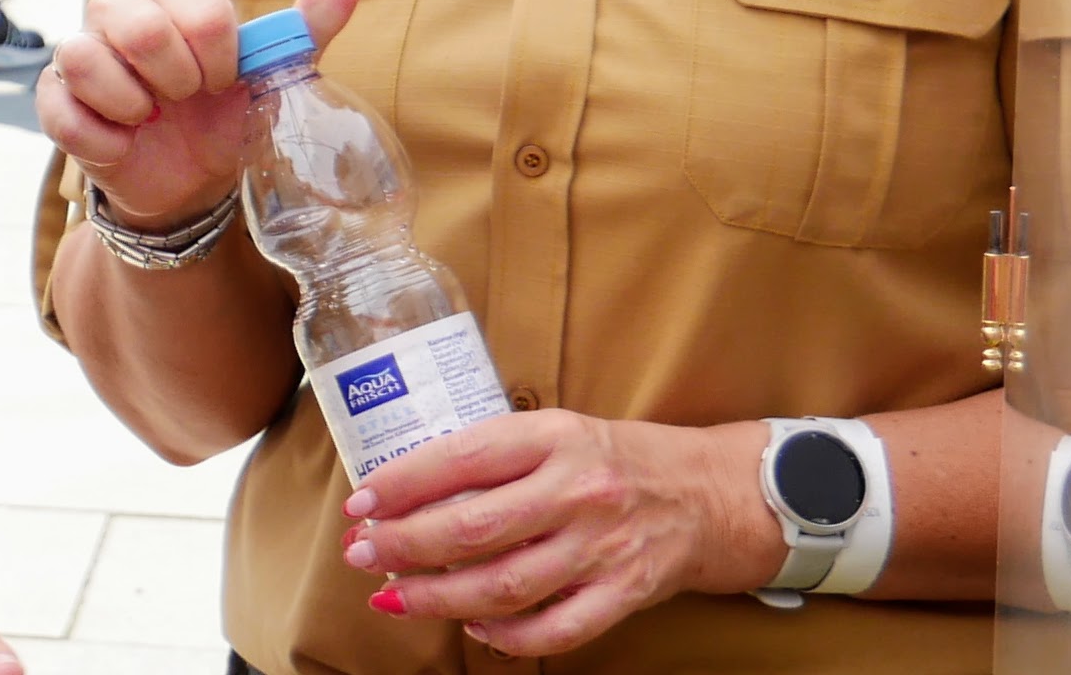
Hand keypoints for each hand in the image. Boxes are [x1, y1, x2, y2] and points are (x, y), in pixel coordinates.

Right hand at [36, 0, 362, 226]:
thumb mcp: (270, 71)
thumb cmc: (225, 111)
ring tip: (150, 119)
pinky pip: (62, 112)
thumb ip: (308, 20)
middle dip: (176, 79)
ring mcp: (77, 52)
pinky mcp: (54, 101)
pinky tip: (124, 143)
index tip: (223, 81)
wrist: (190, 178)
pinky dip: (103, 138)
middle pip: (139, 28)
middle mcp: (116, 10)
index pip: (199, 11)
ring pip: (84, 57)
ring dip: (132, 104)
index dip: (219, 59)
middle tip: (186, 99)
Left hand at [343, 410, 774, 653]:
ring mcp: (604, 546)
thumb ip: (493, 458)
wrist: (710, 492)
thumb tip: (404, 491)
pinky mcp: (626, 592)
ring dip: (439, 596)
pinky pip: (556, 627)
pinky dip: (506, 636)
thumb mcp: (556, 434)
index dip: (402, 484)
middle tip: (362, 555)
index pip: (462, 458)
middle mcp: (578, 489)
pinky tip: (472, 627)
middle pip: (475, 526)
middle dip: (405, 545)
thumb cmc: (614, 460)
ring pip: (505, 584)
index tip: (360, 504)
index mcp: (554, 437)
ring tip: (394, 597)